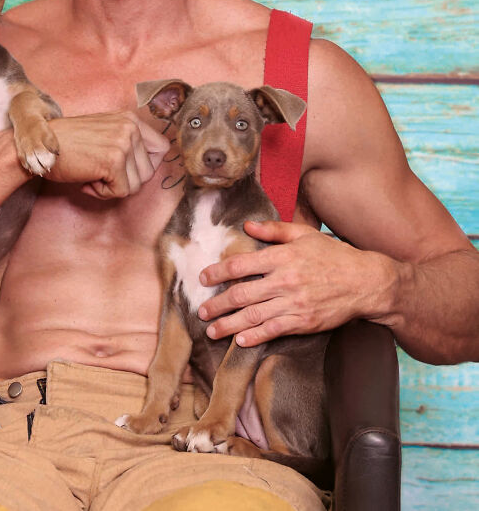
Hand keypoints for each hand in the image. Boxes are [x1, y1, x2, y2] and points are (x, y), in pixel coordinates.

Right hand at [44, 112, 168, 197]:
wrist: (40, 147)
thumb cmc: (67, 144)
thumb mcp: (103, 133)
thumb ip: (126, 143)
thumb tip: (149, 168)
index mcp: (130, 119)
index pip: (162, 149)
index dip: (146, 165)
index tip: (125, 169)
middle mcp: (130, 128)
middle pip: (149, 171)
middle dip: (126, 180)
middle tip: (100, 173)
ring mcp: (123, 143)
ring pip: (137, 184)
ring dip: (114, 187)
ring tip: (92, 175)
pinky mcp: (113, 161)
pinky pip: (121, 191)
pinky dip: (103, 193)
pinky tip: (87, 181)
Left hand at [197, 221, 392, 346]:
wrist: (366, 282)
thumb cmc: (334, 255)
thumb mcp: (305, 234)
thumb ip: (274, 230)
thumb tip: (247, 225)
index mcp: (282, 257)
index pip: (240, 265)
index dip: (218, 272)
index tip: (203, 277)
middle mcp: (285, 280)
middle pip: (241, 294)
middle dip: (217, 304)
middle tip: (201, 311)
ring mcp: (294, 303)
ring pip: (253, 316)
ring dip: (229, 325)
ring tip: (212, 331)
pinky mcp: (304, 322)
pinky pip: (273, 331)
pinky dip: (255, 337)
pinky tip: (240, 341)